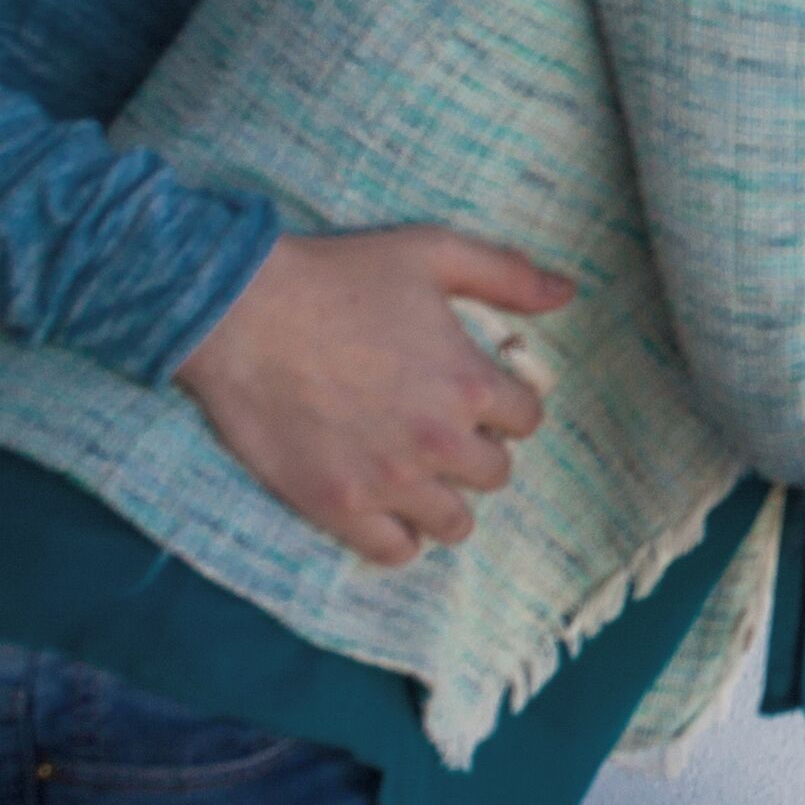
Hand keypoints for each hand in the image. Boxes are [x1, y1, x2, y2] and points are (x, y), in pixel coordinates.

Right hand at [174, 228, 574, 565]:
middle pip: (495, 474)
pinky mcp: (338, 507)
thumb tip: (566, 293)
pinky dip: (399, 537)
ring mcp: (389, 481)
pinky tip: (386, 509)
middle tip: (442, 431)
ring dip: (446, 500)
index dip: (506, 405)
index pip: (527, 419)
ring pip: (455, 523)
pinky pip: (395, 552)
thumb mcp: (433, 252)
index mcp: (471, 384)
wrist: (238, 312)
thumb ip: (506, 274)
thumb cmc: (337, 275)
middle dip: (477, 451)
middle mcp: (440, 442)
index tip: (479, 395)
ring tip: (419, 475)